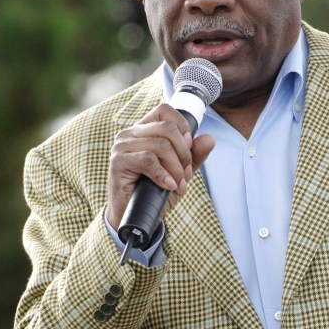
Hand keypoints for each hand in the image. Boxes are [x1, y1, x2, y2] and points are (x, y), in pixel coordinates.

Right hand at [106, 103, 214, 229]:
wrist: (136, 218)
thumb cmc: (154, 193)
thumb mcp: (179, 173)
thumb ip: (194, 156)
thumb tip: (209, 139)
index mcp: (144, 130)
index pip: (165, 110)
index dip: (183, 127)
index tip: (188, 149)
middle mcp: (131, 134)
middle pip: (168, 129)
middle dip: (184, 154)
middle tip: (185, 175)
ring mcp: (122, 146)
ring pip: (161, 145)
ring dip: (176, 169)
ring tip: (177, 185)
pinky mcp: (118, 162)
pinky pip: (149, 160)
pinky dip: (164, 175)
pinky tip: (168, 187)